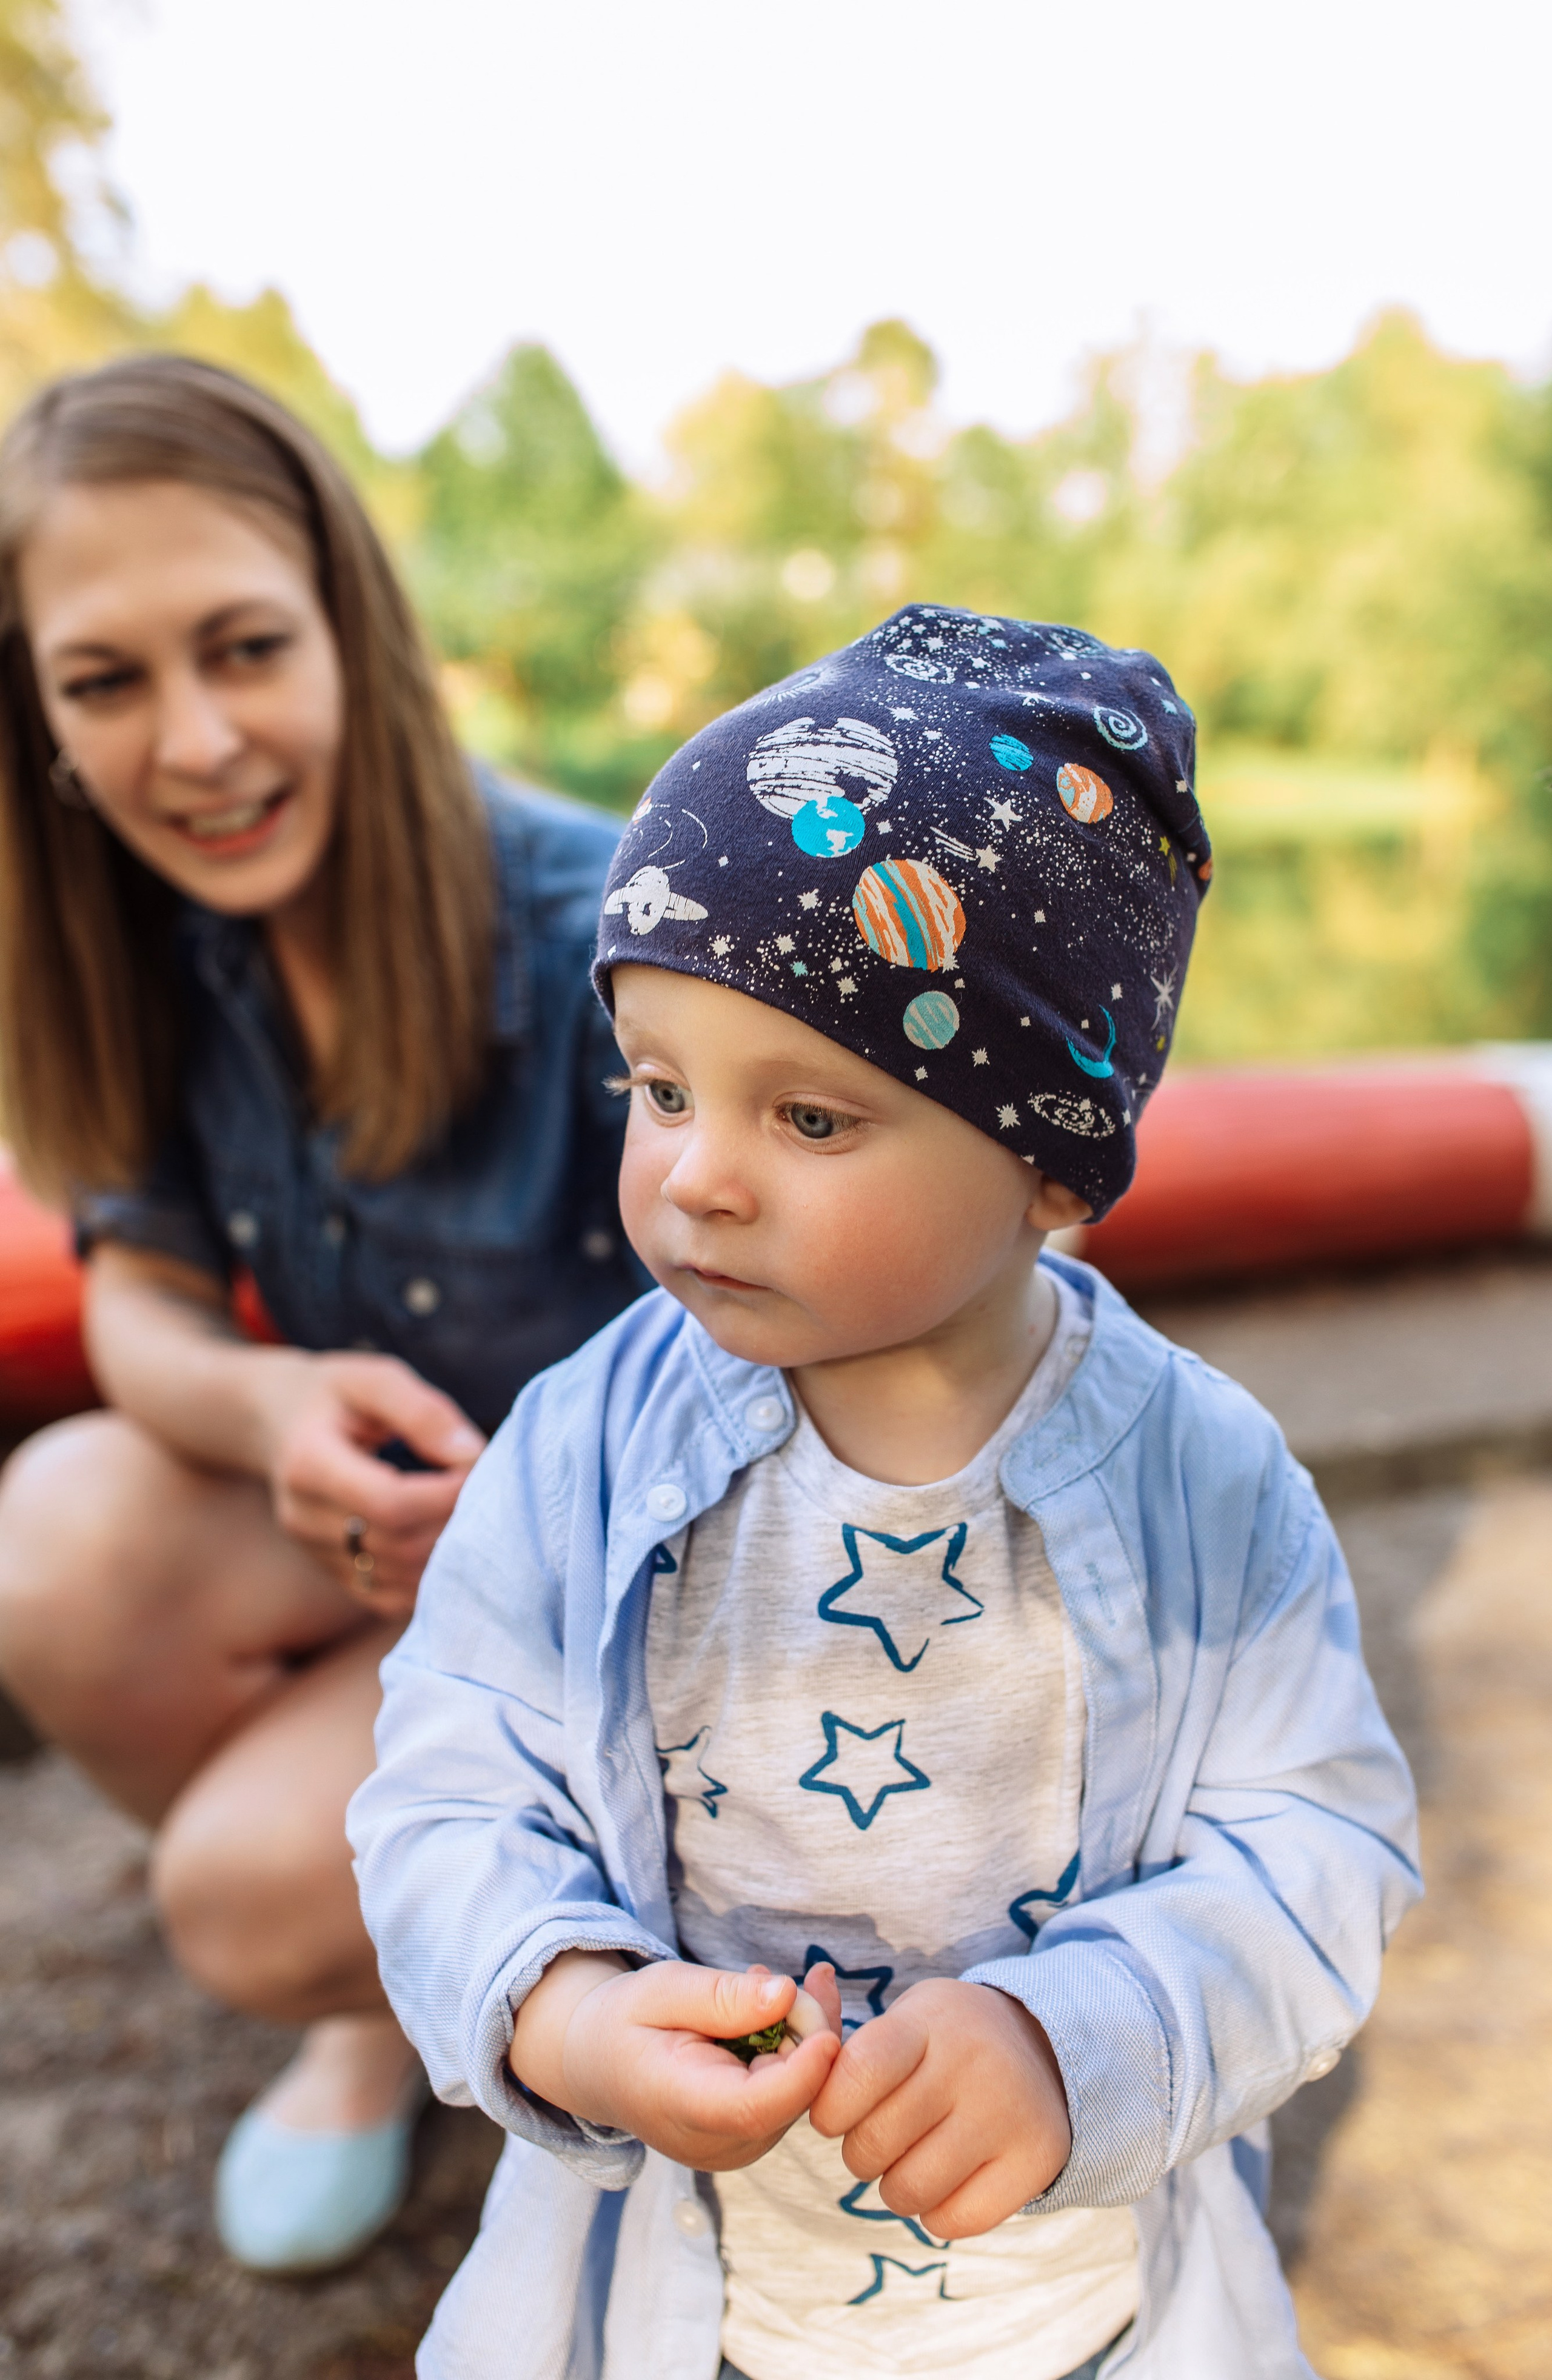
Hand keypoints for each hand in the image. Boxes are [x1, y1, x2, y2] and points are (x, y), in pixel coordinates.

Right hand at [249, 1351, 484, 1615]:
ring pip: (400, 1578)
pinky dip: (429, 1579)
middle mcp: (304, 1518)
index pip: (388, 1503)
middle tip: (485, 1490)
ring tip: (471, 1512)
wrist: (276, 1422)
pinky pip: (389, 1598)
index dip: (445, 1494)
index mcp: (308, 1463)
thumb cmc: (335, 1395)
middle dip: (454, 1521)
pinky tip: (448, 1543)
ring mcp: (315, 1552)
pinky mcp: (332, 1573)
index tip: (478, 1466)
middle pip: (399, 1545)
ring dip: (449, 1552)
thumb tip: (471, 1455)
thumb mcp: (374, 1379)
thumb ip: (422, 1411)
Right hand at [509, 1953, 841, 2170]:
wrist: (596, 2065)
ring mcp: (739, 2148)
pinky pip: (794, 2092)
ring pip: (803, 2090)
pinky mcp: (752, 2138)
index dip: (803, 2070)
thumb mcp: (661, 1990)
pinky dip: (794, 2047)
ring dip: (803, 2032)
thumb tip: (786, 1994)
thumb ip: (721, 1996)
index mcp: (682, 2109)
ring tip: (760, 1983)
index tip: (827, 2026)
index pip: (756, 2107)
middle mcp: (718, 2143)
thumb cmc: (624, 2021)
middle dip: (809, 2028)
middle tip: (791, 1971)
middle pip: (792, 2093)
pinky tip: (767, 2009)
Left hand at [808, 1978, 1070, 2237]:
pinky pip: (952, 2222)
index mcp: (929, 2022)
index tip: (835, 2112)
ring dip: (894, 2187)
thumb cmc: (943, 2040)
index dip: (830, 2108)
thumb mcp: (903, 2019)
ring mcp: (1007, 2116)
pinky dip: (935, 2213)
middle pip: (874, 2142)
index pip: (857, 2073)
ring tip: (911, 2157)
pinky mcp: (1035, 2162)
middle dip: (859, 2151)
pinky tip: (947, 2178)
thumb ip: (846, 2049)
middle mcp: (972, 2065)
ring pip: (908, 2191)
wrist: (1041, 2048)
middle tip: (879, 2136)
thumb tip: (797, 2056)